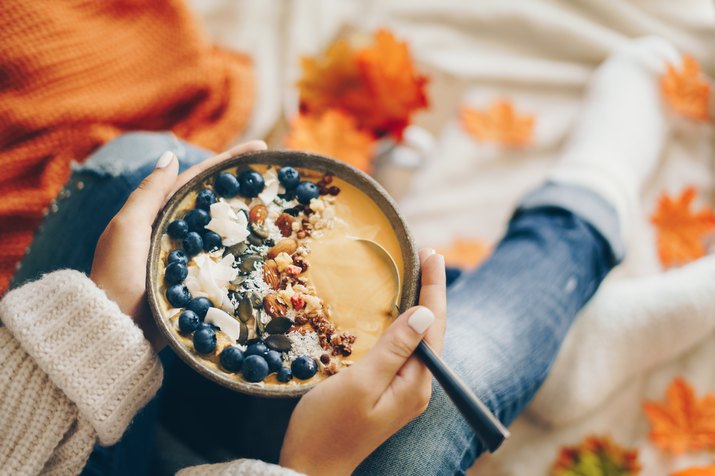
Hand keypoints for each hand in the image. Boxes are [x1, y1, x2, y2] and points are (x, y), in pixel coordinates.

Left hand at [90, 140, 266, 350]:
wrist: (116, 330)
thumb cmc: (118, 277)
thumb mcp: (128, 229)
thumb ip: (149, 193)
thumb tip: (171, 155)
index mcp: (156, 214)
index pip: (196, 179)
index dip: (226, 162)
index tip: (259, 149)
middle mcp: (173, 232)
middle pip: (213, 201)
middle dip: (242, 185)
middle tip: (275, 174)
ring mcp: (186, 257)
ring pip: (221, 229)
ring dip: (247, 216)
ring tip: (277, 206)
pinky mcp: (195, 281)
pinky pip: (224, 259)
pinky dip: (243, 249)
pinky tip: (264, 246)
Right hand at [280, 249, 446, 474]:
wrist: (311, 467)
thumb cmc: (328, 425)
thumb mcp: (361, 381)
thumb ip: (395, 347)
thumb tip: (426, 313)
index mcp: (416, 383)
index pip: (434, 325)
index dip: (435, 288)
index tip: (433, 253)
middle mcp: (418, 387)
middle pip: (433, 331)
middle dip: (433, 292)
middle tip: (427, 256)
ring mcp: (405, 392)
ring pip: (421, 340)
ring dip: (421, 306)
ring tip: (420, 276)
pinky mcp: (391, 393)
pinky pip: (406, 351)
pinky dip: (406, 326)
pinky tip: (400, 314)